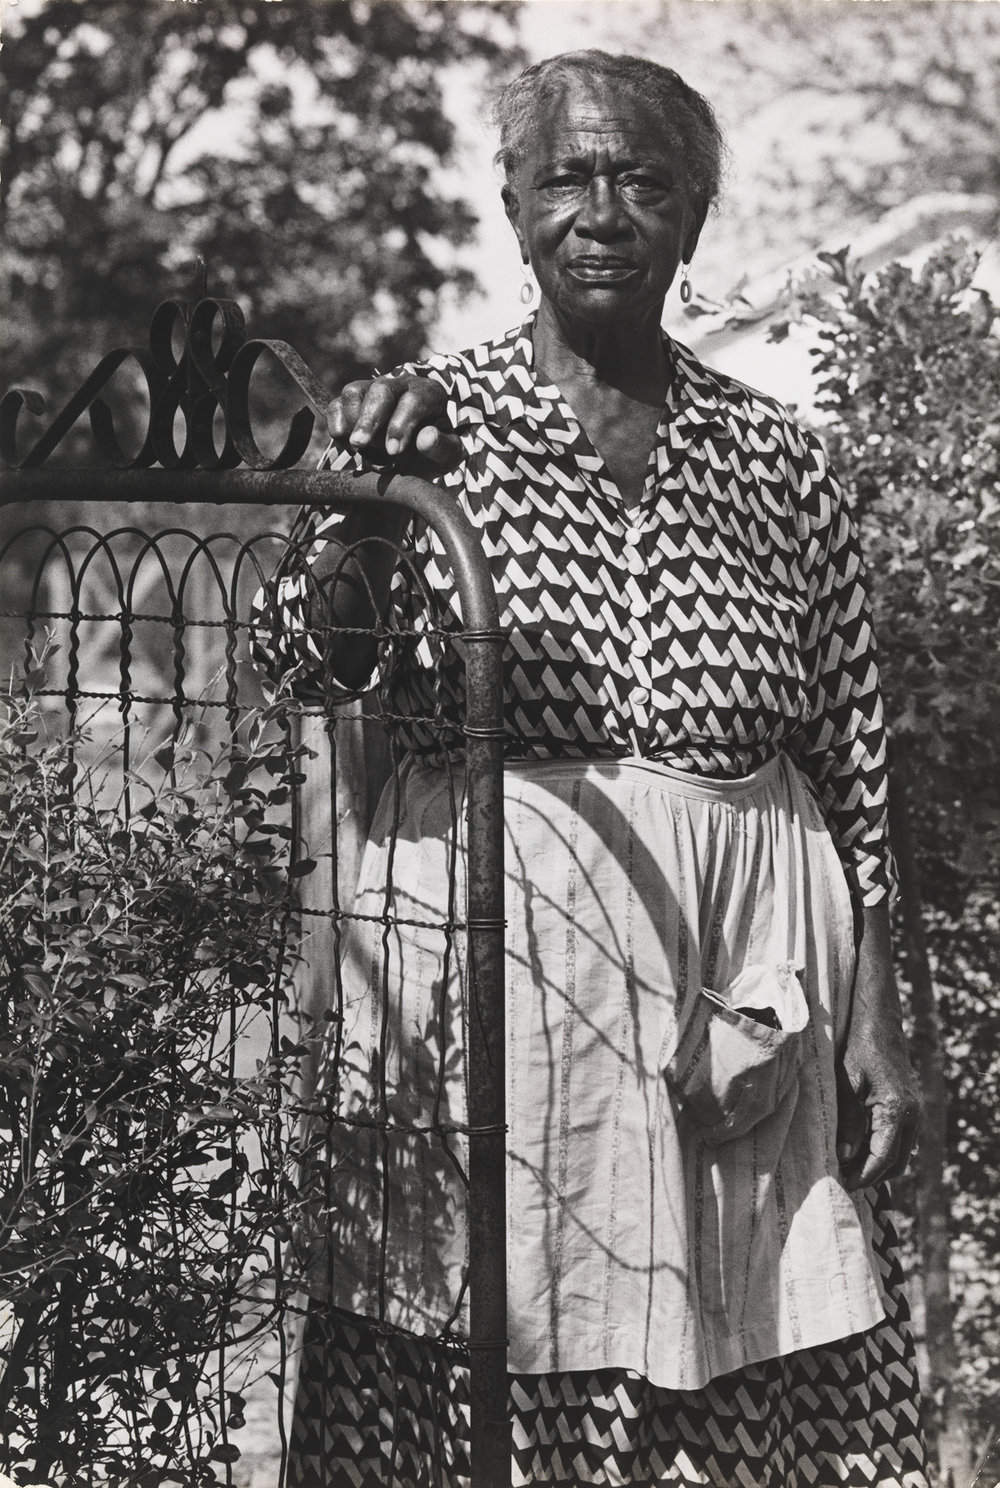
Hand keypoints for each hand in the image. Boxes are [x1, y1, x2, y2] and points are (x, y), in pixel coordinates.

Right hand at [327, 375, 461, 473]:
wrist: (415, 456)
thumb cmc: (433, 453)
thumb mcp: (448, 456)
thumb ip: (442, 448)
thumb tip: (426, 438)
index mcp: (429, 394)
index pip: (413, 400)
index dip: (400, 425)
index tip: (393, 452)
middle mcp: (401, 384)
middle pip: (380, 390)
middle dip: (369, 419)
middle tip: (360, 445)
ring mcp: (374, 389)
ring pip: (354, 392)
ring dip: (353, 424)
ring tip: (365, 451)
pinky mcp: (353, 400)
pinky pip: (336, 406)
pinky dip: (338, 428)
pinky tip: (352, 448)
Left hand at [836, 903, 921, 1190]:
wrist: (877, 1018)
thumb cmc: (857, 1047)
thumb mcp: (846, 1086)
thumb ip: (847, 1124)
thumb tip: (845, 1158)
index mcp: (896, 1112)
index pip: (882, 1159)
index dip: (863, 1176)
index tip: (843, 1184)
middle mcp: (912, 1115)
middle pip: (896, 1162)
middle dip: (872, 1174)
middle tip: (843, 1178)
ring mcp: (915, 1110)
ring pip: (901, 1151)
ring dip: (879, 1162)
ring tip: (849, 1164)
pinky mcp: (910, 1103)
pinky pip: (902, 1137)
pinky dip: (885, 1147)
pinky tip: (861, 1144)